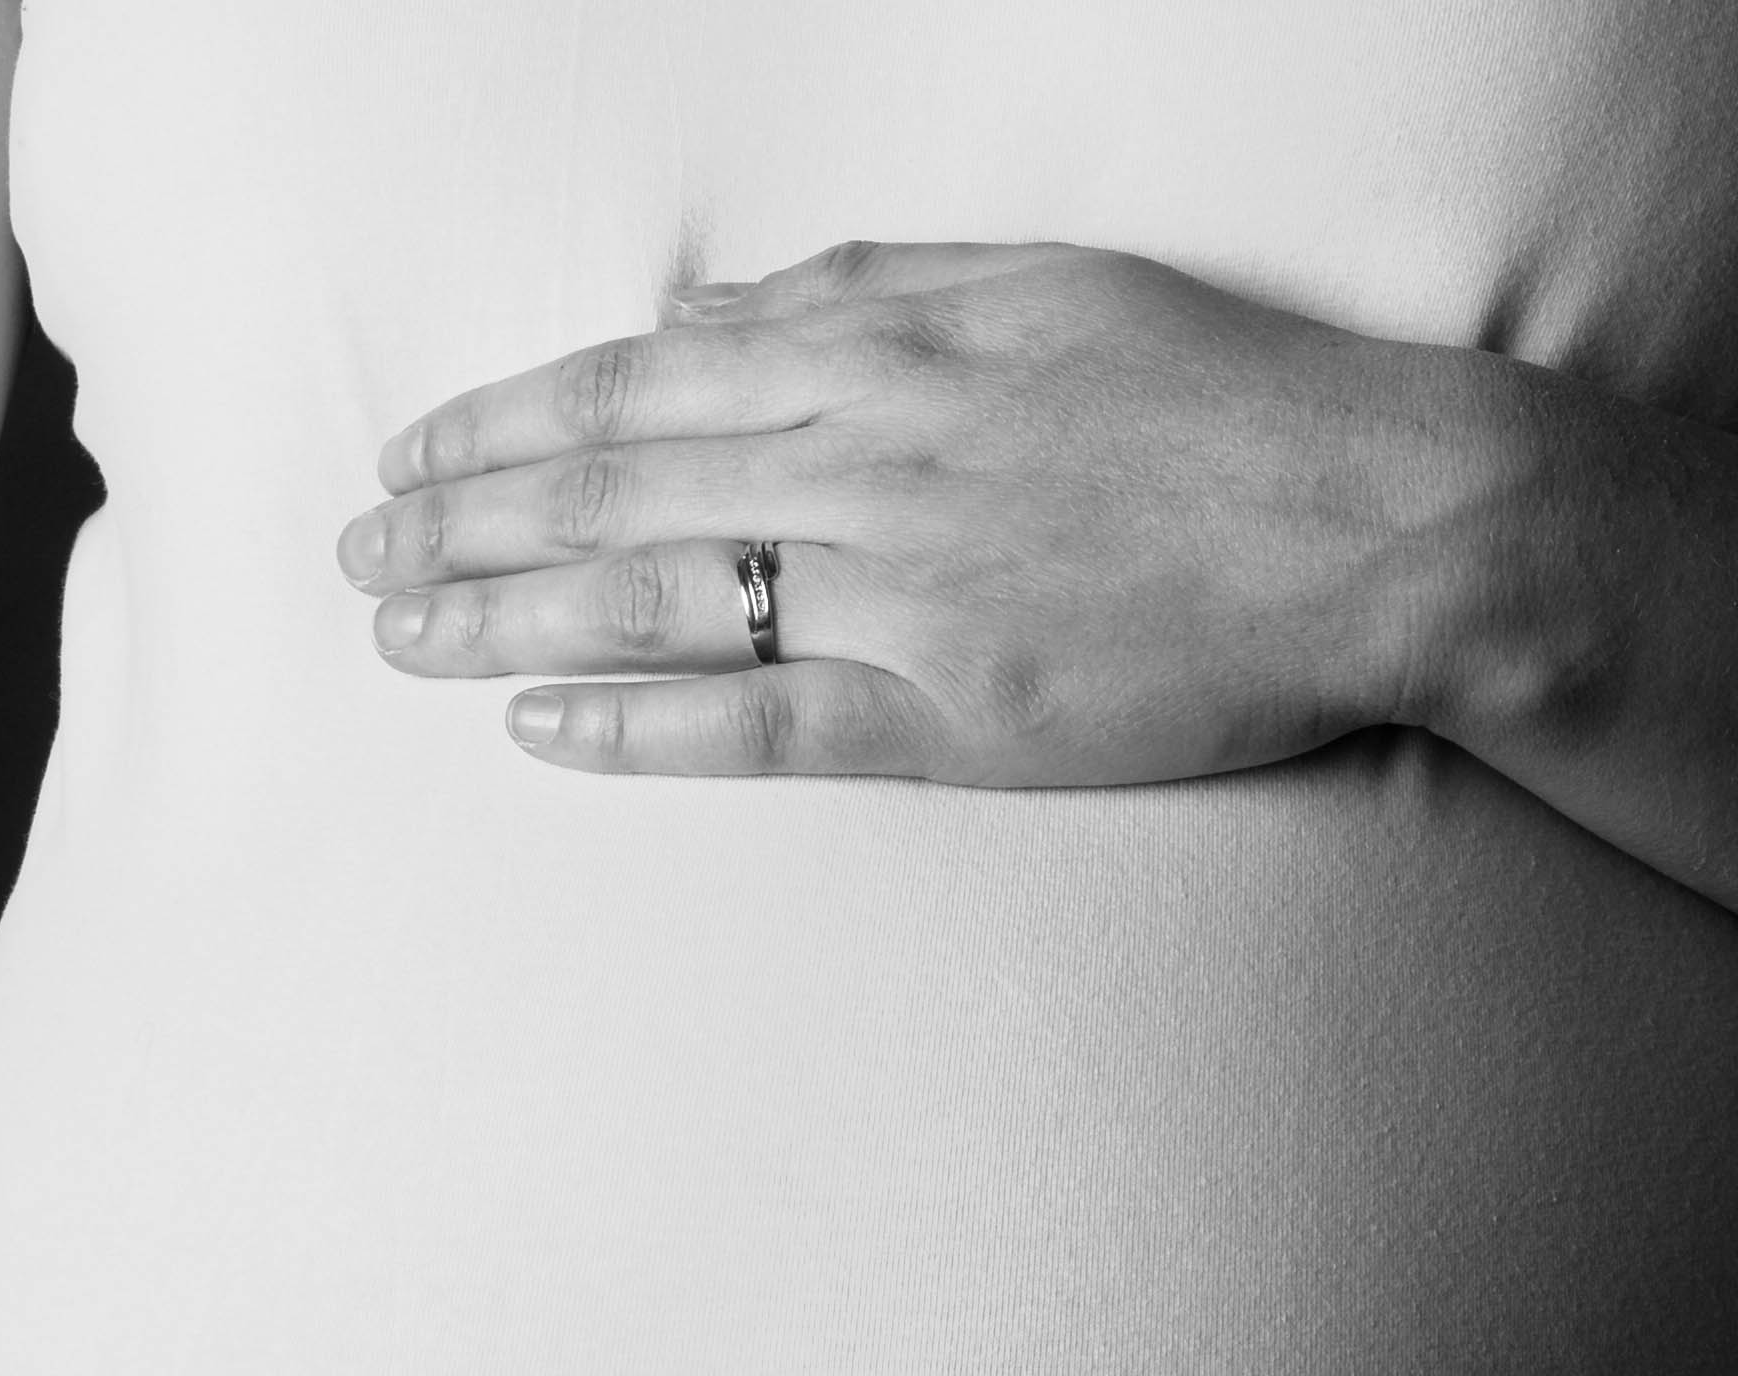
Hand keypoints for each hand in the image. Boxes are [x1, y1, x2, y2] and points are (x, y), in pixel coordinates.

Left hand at [340, 240, 1509, 785]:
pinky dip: (640, 724)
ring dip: (506, 616)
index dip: (507, 420)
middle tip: (354, 558)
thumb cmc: (1225, 395)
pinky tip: (542, 729)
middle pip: (612, 486)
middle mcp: (871, 457)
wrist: (1382, 520)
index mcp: (884, 346)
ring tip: (399, 639)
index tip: (415, 453)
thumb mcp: (1036, 285)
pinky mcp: (959, 709)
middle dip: (461, 522)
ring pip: (656, 596)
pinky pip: (763, 720)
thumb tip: (712, 311)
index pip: (639, 379)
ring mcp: (908, 590)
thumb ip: (864, 291)